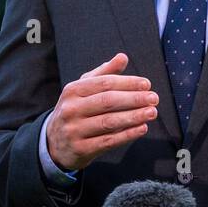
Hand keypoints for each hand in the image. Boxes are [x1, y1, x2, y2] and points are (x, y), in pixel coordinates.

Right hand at [46, 52, 158, 170]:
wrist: (53, 144)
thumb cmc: (75, 111)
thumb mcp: (82, 90)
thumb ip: (103, 74)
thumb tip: (123, 57)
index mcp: (72, 90)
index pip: (104, 83)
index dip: (128, 83)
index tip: (147, 84)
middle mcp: (71, 109)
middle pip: (108, 101)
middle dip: (134, 99)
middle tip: (154, 98)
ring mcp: (74, 130)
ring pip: (109, 122)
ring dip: (134, 116)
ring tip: (152, 112)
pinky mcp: (80, 149)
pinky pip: (108, 141)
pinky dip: (127, 134)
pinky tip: (142, 128)